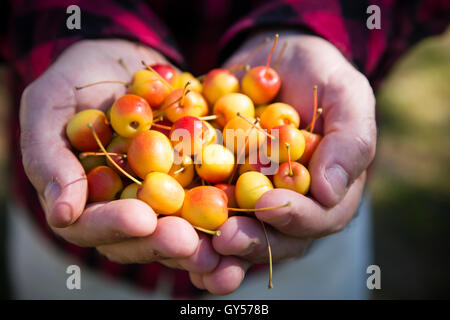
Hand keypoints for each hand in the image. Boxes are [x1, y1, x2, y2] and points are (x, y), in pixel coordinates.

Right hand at [20, 39, 221, 288]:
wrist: (126, 59)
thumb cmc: (78, 79)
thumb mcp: (49, 105)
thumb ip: (48, 156)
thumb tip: (61, 213)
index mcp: (84, 198)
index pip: (91, 226)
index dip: (114, 227)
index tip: (142, 218)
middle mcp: (124, 207)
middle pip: (141, 239)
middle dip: (165, 243)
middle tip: (189, 242)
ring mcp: (162, 199)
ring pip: (180, 232)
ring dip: (203, 246)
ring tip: (224, 250)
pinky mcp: (195, 183)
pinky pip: (212, 203)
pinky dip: (231, 216)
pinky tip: (252, 220)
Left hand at [197, 31, 375, 290]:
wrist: (273, 61)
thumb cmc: (318, 74)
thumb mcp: (345, 94)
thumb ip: (349, 139)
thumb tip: (330, 193)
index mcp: (326, 192)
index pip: (317, 218)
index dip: (294, 217)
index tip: (268, 204)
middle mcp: (289, 206)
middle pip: (273, 237)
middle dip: (248, 240)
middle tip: (223, 239)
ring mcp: (252, 200)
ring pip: (236, 234)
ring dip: (213, 249)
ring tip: (191, 252)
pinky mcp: (219, 188)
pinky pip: (202, 211)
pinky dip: (185, 223)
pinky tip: (165, 229)